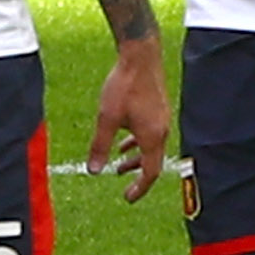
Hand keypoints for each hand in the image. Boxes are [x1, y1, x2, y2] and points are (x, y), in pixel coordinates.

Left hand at [88, 35, 168, 201]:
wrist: (141, 56)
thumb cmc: (124, 86)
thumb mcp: (107, 119)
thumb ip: (101, 146)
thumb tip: (93, 170)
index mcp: (152, 137)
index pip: (150, 172)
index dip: (139, 188)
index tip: (127, 198)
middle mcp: (162, 131)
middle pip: (152, 162)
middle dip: (137, 175)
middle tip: (124, 187)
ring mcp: (162, 119)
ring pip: (150, 147)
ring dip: (135, 158)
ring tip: (119, 165)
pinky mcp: (158, 109)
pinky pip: (150, 134)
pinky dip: (137, 143)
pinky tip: (123, 140)